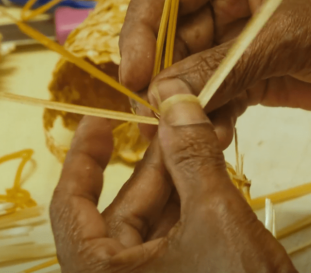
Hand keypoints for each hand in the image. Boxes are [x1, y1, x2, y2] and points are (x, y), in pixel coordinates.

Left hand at [50, 100, 296, 272]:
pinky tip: (208, 171)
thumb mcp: (216, 216)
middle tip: (177, 121)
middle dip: (154, 162)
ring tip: (200, 140)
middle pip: (124, 208)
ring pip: (153, 219)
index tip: (98, 120)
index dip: (83, 156)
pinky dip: (190, 202)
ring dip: (179, 178)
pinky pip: (174, 234)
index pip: (70, 205)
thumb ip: (193, 157)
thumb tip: (176, 101)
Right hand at [119, 0, 310, 143]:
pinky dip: (212, 117)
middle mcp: (226, 2)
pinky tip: (213, 135)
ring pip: (192, 74)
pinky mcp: (249, 75)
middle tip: (152, 121)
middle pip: (172, 41)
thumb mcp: (285, 34)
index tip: (134, 75)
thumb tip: (166, 95)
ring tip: (186, 135)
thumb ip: (224, 64)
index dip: (142, 32)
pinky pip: (217, 96)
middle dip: (161, 81)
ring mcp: (235, 42)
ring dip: (187, 107)